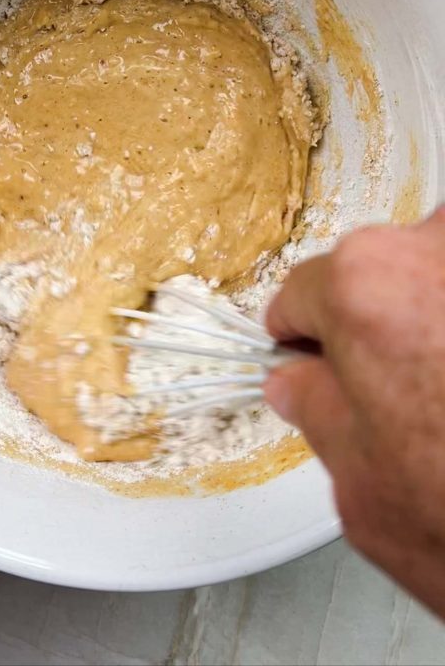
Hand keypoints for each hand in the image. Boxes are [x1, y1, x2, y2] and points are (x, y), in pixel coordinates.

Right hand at [264, 207, 444, 616]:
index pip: (302, 292)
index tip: (309, 359)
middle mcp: (437, 250)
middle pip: (380, 272)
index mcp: (367, 285)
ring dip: (437, 324)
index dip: (302, 338)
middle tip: (400, 398)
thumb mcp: (362, 482)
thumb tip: (301, 386)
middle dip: (382, 328)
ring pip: (438, 275)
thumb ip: (316, 411)